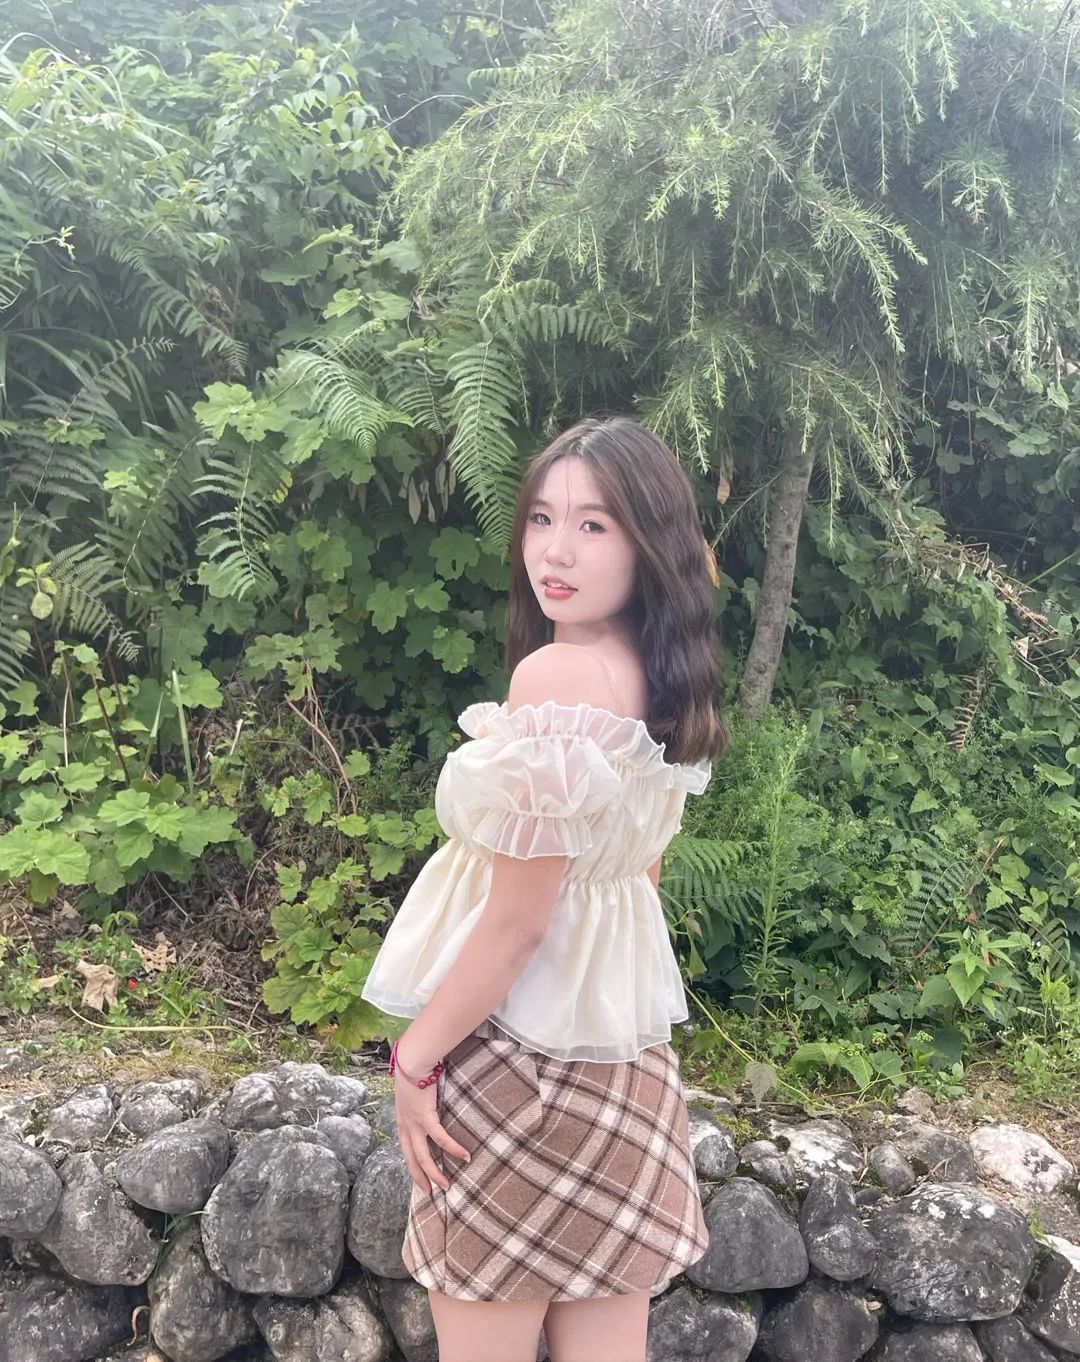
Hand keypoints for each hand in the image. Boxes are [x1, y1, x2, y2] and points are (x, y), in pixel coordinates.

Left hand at [394, 1071, 471, 1196]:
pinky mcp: (426, 1117)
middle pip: (412, 1159)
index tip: (420, 1180)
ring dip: (435, 1172)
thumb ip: (419, 1101)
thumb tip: (429, 1102)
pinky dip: (453, 1148)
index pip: (405, 1150)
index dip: (412, 1166)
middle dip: (421, 1177)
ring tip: (446, 1186)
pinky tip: (464, 1156)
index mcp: (402, 1121)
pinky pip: (440, 1138)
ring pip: (423, 1156)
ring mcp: (414, 1123)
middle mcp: (406, 1125)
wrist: (412, 1060)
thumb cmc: (414, 1070)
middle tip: (430, 1193)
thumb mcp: (412, 1091)